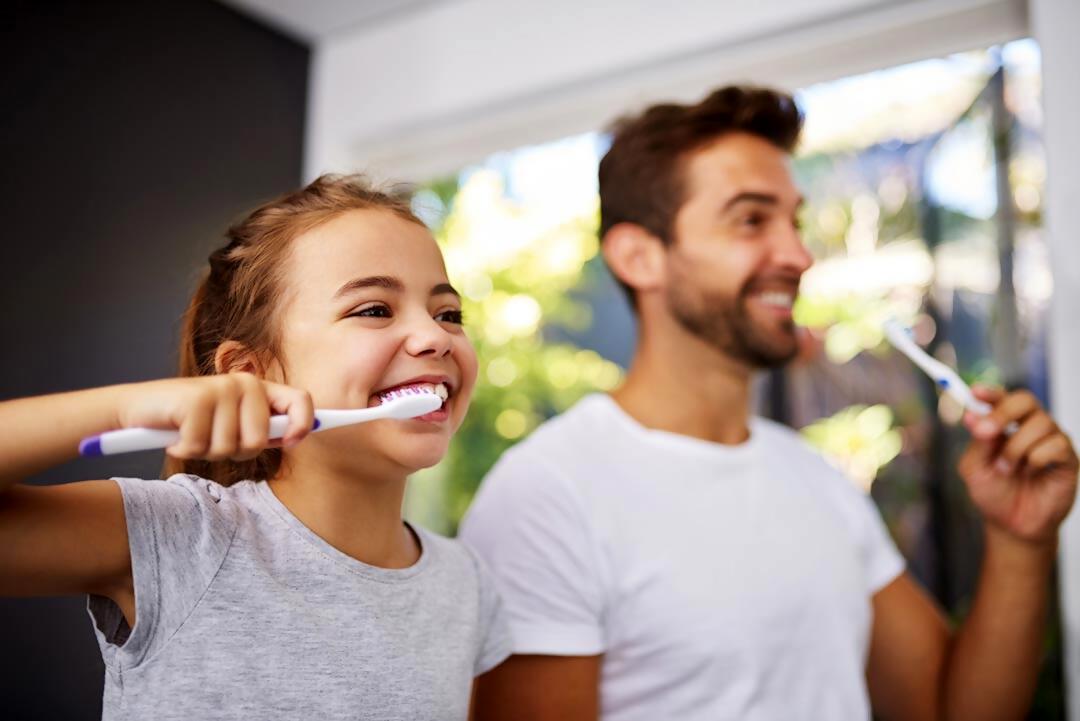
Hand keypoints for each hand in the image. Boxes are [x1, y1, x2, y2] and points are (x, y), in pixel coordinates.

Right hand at [118, 373, 314, 460]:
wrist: (137, 411)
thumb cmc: (188, 421)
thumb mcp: (230, 424)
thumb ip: (261, 428)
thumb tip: (297, 436)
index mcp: (259, 389)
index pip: (300, 400)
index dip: (304, 424)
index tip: (293, 442)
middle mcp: (245, 383)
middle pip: (259, 440)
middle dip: (234, 452)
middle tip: (212, 440)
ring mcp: (221, 388)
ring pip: (230, 448)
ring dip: (206, 452)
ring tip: (191, 434)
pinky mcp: (197, 399)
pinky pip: (201, 447)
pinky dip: (185, 449)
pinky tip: (175, 435)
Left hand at [959, 386, 1077, 544]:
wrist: (1012, 525)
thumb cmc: (993, 494)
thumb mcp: (974, 468)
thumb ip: (977, 442)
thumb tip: (973, 416)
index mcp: (1004, 425)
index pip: (1001, 398)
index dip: (990, 392)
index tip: (975, 392)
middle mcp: (1029, 427)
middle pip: (1025, 400)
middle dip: (1003, 412)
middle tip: (986, 432)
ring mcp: (1050, 440)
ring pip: (1040, 423)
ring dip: (1016, 448)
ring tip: (1006, 469)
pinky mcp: (1067, 458)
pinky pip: (1056, 445)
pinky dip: (1037, 459)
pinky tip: (1032, 473)